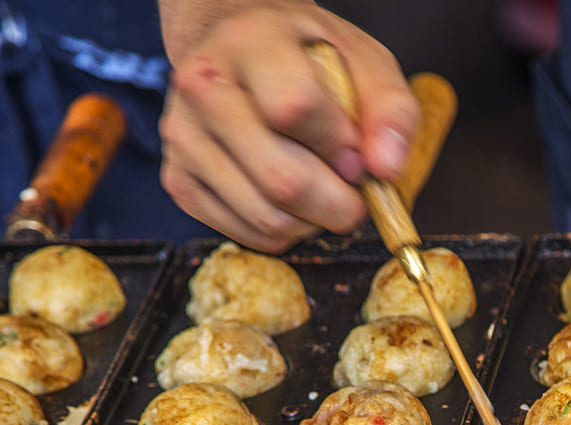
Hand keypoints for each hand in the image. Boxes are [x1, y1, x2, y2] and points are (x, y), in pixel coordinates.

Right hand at [158, 0, 420, 251]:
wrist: (239, 50)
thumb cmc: (308, 59)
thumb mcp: (364, 62)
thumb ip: (391, 111)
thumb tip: (386, 171)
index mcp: (251, 42)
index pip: (295, 108)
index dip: (339, 146)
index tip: (357, 155)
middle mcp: (203, 86)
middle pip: (283, 180)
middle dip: (338, 203)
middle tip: (353, 192)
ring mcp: (183, 136)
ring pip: (267, 218)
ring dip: (313, 222)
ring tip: (322, 191)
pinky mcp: (179, 180)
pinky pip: (248, 236)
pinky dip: (284, 232)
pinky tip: (291, 201)